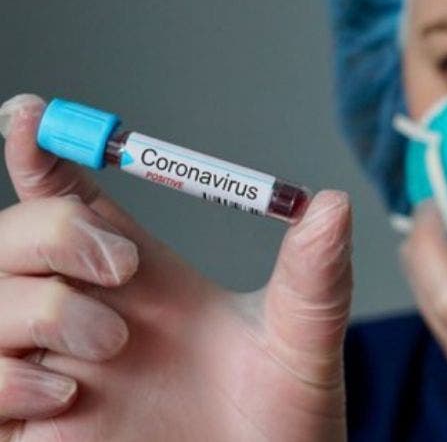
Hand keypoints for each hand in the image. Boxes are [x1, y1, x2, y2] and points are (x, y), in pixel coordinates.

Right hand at [0, 94, 352, 440]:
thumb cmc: (287, 424)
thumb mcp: (303, 347)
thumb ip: (314, 278)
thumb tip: (333, 203)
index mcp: (145, 283)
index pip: (73, 202)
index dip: (43, 154)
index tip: (34, 117)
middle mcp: (89, 318)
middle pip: (11, 241)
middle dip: (48, 232)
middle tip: (120, 264)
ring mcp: (53, 376)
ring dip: (32, 310)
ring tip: (109, 347)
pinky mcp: (32, 435)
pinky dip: (2, 381)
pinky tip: (64, 398)